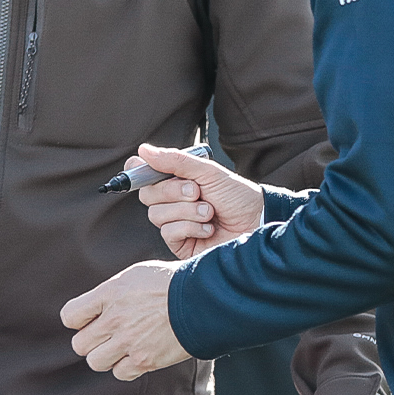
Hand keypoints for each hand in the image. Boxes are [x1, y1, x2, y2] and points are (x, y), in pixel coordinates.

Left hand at [61, 261, 191, 380]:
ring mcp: (128, 342)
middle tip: (106, 334)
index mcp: (109, 293)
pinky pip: (119, 373)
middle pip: (80, 344)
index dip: (77, 319)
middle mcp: (114, 319)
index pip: (70, 315)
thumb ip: (111, 292)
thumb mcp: (136, 275)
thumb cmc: (172, 282)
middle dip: (91, 340)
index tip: (89, 318)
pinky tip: (136, 353)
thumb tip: (96, 307)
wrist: (202, 300)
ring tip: (120, 346)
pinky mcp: (144, 360)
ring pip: (96, 362)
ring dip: (105, 356)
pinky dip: (125, 367)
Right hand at [134, 143, 263, 258]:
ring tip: (209, 212)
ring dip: (187, 211)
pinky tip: (208, 228)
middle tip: (197, 191)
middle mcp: (172, 201)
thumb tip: (144, 150)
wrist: (256, 222)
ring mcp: (175, 223)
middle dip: (172, 191)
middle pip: (147, 194)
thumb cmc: (236, 196)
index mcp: (177, 180)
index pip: (144, 174)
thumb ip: (176, 161)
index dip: (137, 170)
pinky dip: (190, 227)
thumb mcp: (208, 172)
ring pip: (156, 215)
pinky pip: (168, 232)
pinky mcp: (180, 244)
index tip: (140, 166)